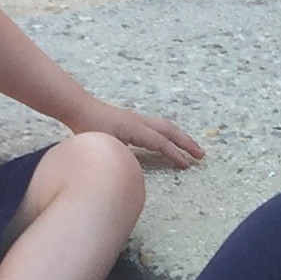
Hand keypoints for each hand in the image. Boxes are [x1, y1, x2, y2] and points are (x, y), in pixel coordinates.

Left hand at [69, 100, 204, 168]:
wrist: (80, 108)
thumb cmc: (89, 127)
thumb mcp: (104, 145)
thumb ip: (121, 156)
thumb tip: (134, 171)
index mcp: (135, 128)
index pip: (160, 142)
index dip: (174, 154)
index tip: (187, 165)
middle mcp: (141, 121)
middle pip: (170, 130)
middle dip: (187, 143)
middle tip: (201, 155)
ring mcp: (138, 119)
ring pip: (165, 126)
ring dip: (180, 137)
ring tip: (191, 148)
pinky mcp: (133, 120)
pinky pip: (158, 126)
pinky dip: (169, 134)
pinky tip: (169, 141)